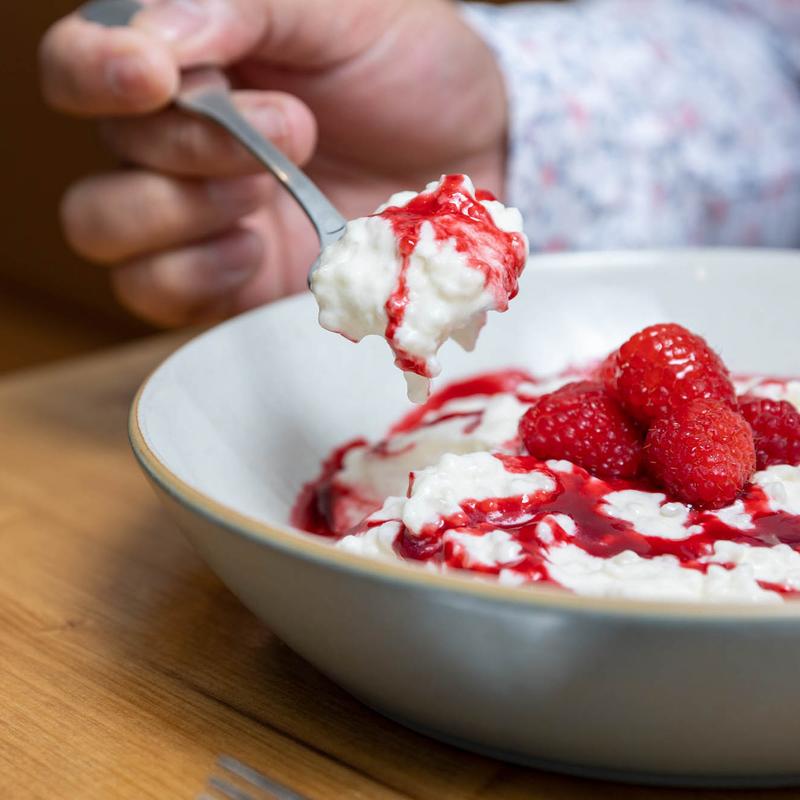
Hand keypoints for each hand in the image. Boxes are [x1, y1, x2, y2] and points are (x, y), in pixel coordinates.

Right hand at [39, 0, 506, 325]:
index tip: (155, 75)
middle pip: (108, 149)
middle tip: (295, 127)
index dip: (95, 71)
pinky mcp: (222, 280)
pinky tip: (257, 249)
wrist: (472, 158)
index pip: (80, 63)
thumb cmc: (413, 69)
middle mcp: (175, 136)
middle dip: (195, 143)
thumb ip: (251, 5)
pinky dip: (198, 271)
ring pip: (102, 225)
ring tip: (269, 192)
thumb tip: (155, 35)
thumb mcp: (346, 10)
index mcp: (189, 57)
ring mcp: (194, 215)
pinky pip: (153, 290)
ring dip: (184, 209)